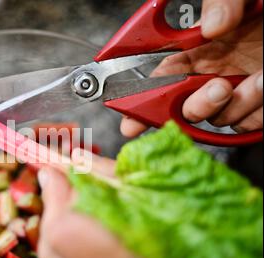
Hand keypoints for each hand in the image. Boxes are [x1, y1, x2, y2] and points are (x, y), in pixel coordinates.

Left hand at [37, 150, 170, 257]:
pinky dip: (67, 241)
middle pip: (54, 244)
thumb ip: (106, 175)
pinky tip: (82, 219)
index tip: (50, 169)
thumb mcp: (156, 189)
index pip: (65, 226)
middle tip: (59, 180)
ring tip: (74, 197)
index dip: (54, 192)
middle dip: (52, 206)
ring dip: (58, 222)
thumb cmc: (203, 224)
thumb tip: (70, 161)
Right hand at [121, 0, 262, 136]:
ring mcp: (237, 90)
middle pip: (181, 107)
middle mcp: (214, 71)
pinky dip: (256, 112)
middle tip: (215, 89)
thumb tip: (210, 28)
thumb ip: (221, 0)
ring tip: (257, 79)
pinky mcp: (260, 105)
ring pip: (216, 118)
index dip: (140, 99)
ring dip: (235, 105)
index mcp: (201, 47)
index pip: (159, 76)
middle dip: (192, 107)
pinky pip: (246, 123)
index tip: (130, 118)